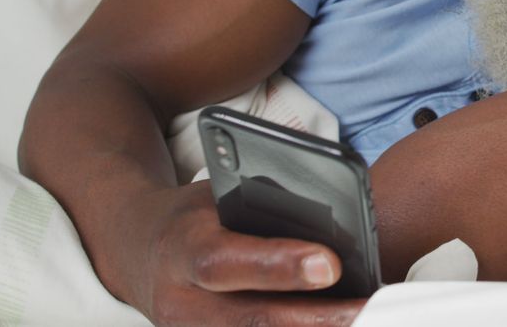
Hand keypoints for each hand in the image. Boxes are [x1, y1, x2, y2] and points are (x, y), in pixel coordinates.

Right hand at [107, 181, 364, 325]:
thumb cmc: (195, 217)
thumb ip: (262, 201)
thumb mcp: (216, 194)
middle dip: (316, 316)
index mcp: (182, 249)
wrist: (137, 253)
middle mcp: (181, 302)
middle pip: (251, 319)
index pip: (226, 261)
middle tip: (369, 306)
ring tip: (368, 320)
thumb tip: (326, 202)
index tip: (332, 264)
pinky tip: (339, 325)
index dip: (279, 266)